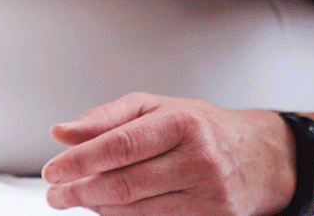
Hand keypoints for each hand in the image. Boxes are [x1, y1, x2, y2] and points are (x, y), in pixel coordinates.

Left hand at [42, 93, 291, 215]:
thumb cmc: (202, 127)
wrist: (261, 156)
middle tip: (55, 192)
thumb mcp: (156, 107)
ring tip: (73, 198)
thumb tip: (62, 132)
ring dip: (97, 206)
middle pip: (125, 182)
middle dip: (80, 190)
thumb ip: (106, 118)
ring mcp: (207, 192)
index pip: (120, 145)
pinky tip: (105, 207)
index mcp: (182, 122)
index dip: (80, 160)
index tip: (52, 169)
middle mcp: (198, 157)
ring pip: (136, 208)